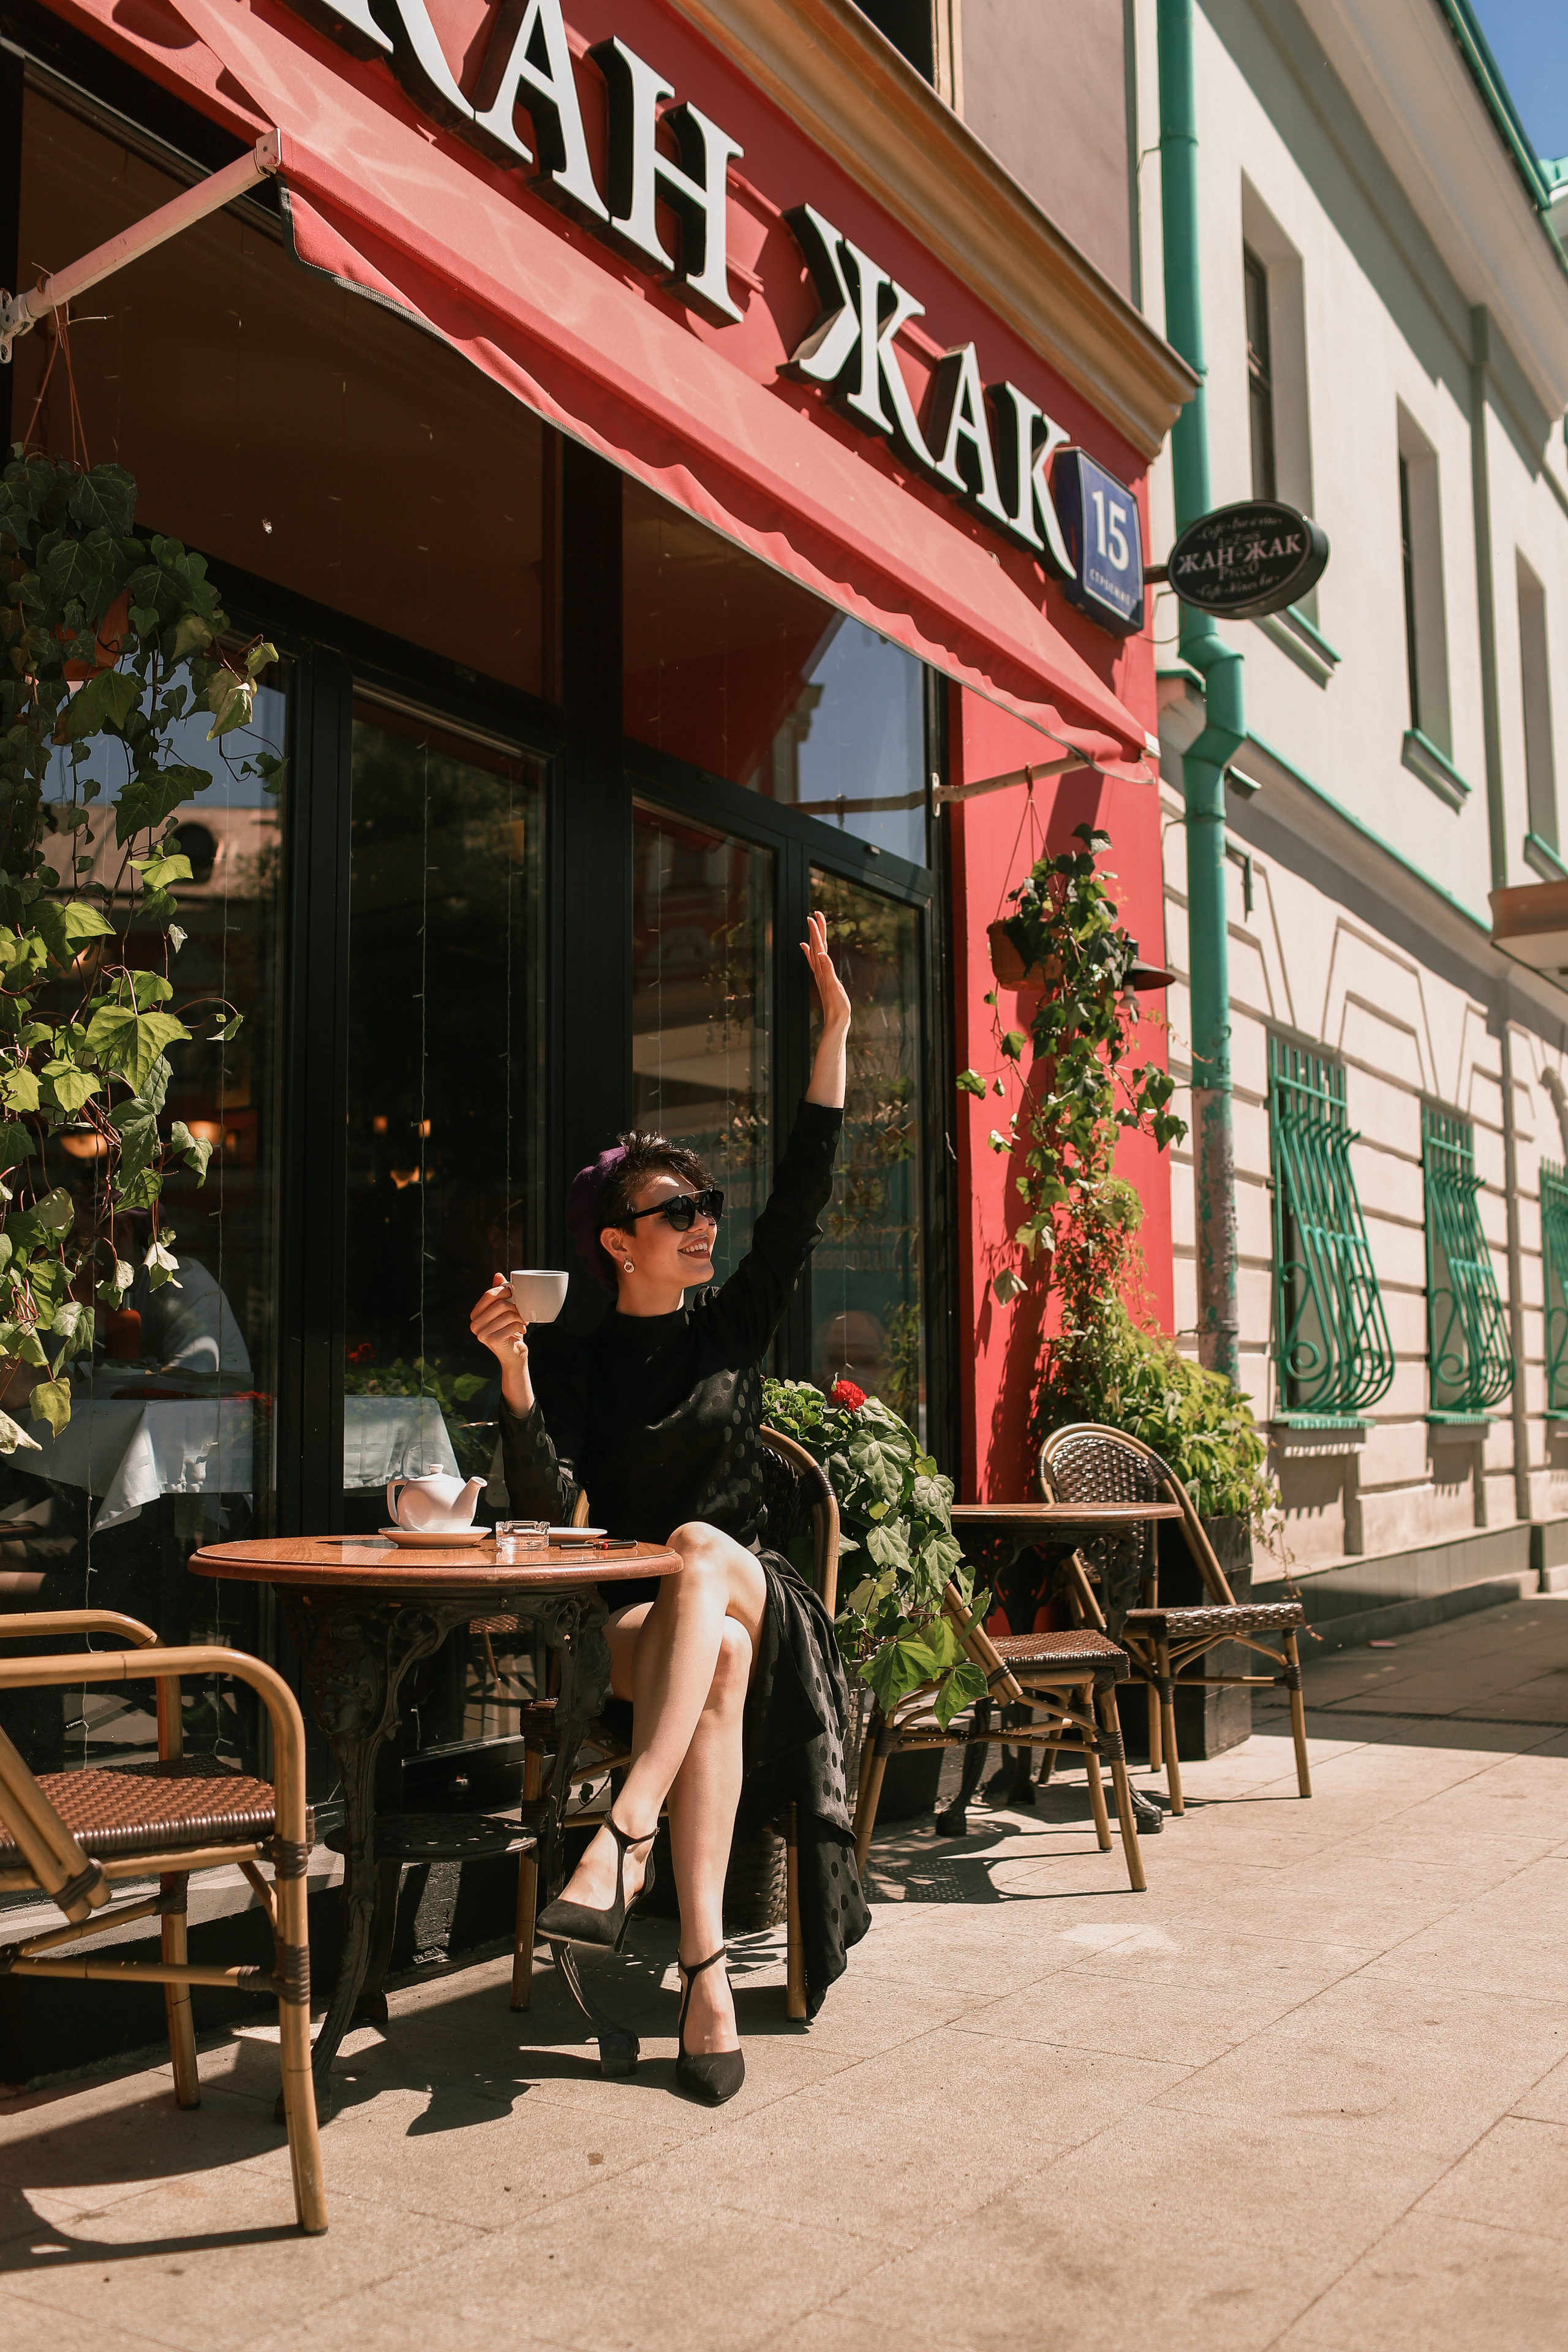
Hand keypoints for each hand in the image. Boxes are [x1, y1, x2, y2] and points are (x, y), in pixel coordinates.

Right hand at [470, 1276, 531, 1412]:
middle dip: (515, 1306)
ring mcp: (481, 1334)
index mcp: (475, 1315)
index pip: (489, 1295)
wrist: (513, 1355)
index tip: (514, 1294)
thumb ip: (498, 1294)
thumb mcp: (503, 1311)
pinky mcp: (492, 1341)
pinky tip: (521, 1330)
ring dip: (519, 1317)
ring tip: (523, 1322)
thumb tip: (498, 1274)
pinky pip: (511, 1325)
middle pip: (499, 1304)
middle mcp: (474, 1324)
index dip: (504, 1291)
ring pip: (507, 1314)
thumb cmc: (508, 1331)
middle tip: (522, 1312)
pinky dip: (520, 1326)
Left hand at [800, 909, 850, 1033]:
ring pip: (816, 950)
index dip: (816, 930)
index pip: (818, 945)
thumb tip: (820, 954)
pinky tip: (808, 949)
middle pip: (817, 944)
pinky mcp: (824, 979)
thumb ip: (827, 969)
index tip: (813, 915)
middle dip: (817, 928)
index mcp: (822, 969)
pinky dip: (811, 952)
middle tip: (816, 913)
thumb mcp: (833, 986)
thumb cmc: (837, 1006)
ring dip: (814, 937)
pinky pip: (816, 961)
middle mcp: (819, 969)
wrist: (836, 1020)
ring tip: (812, 925)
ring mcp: (821, 974)